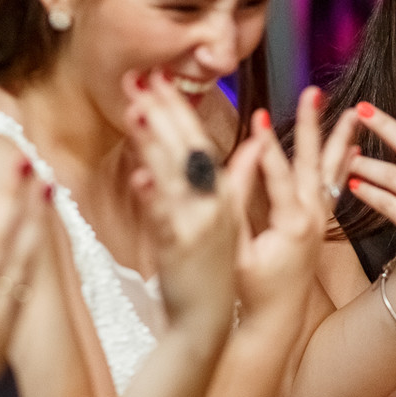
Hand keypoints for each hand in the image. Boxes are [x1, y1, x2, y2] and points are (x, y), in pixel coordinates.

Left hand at [123, 70, 242, 338]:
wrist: (207, 319)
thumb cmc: (215, 268)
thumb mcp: (232, 216)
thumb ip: (243, 176)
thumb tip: (259, 141)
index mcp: (223, 193)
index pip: (199, 140)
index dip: (179, 107)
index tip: (160, 76)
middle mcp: (213, 204)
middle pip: (187, 148)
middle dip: (163, 110)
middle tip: (141, 77)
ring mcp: (197, 226)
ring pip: (174, 176)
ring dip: (154, 141)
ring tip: (135, 109)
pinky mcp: (179, 250)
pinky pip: (164, 219)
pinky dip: (154, 198)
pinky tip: (140, 177)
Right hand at [230, 86, 358, 322]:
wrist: (275, 323)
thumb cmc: (249, 291)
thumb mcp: (235, 252)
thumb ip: (236, 208)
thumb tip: (232, 168)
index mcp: (291, 224)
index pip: (277, 175)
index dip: (264, 145)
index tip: (258, 113)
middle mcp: (311, 219)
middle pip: (311, 163)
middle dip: (312, 125)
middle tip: (315, 92)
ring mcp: (318, 222)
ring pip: (331, 171)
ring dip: (339, 139)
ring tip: (354, 111)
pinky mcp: (318, 227)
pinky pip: (335, 189)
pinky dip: (345, 167)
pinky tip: (356, 150)